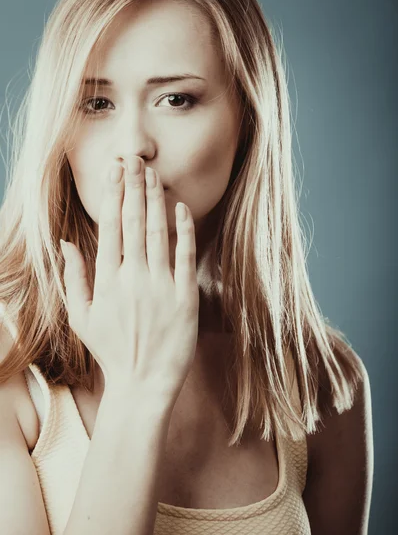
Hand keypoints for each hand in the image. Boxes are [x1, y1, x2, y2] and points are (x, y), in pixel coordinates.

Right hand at [60, 157, 198, 406]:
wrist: (143, 384)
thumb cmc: (111, 350)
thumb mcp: (82, 317)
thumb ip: (74, 278)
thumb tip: (65, 243)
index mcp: (107, 281)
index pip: (111, 227)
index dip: (113, 195)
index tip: (115, 170)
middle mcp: (133, 278)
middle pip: (135, 222)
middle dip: (134, 187)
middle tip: (135, 159)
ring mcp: (161, 286)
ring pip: (159, 233)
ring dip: (156, 201)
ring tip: (154, 174)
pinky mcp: (185, 297)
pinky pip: (185, 256)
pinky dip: (184, 231)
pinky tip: (182, 208)